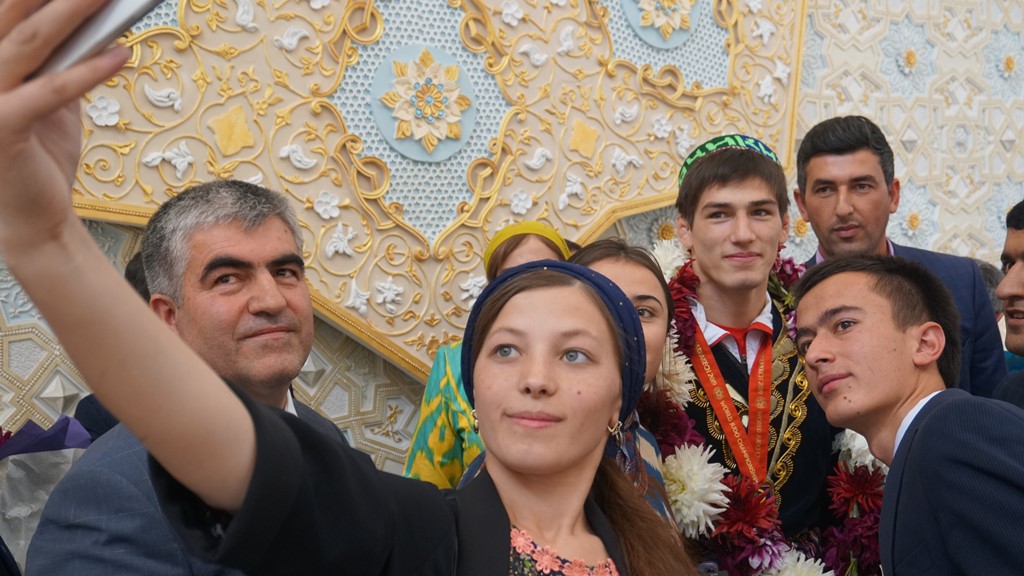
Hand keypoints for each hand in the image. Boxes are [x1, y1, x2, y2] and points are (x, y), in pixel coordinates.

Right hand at [0, 0, 127, 257]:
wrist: (32, 221)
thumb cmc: (38, 157)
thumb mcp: (47, 98)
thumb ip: (57, 59)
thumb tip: (92, 20)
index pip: (5, 12)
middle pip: (10, 14)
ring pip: (30, 42)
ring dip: (73, 12)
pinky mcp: (0, 127)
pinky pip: (51, 90)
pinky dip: (89, 71)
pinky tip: (122, 53)